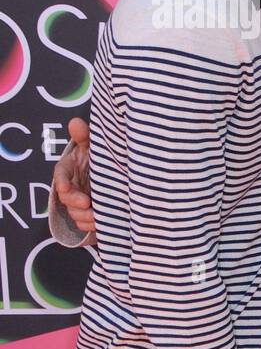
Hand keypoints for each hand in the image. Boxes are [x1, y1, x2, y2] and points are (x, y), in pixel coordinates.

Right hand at [53, 117, 95, 233]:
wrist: (112, 174)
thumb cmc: (98, 158)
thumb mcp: (92, 147)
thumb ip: (84, 137)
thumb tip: (75, 122)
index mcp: (69, 168)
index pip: (61, 174)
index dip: (63, 181)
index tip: (67, 186)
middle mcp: (71, 187)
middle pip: (66, 197)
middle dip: (75, 202)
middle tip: (87, 203)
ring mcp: (78, 202)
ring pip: (75, 213)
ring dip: (84, 216)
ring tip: (97, 216)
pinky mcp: (87, 214)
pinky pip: (83, 224)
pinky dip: (90, 226)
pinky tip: (101, 224)